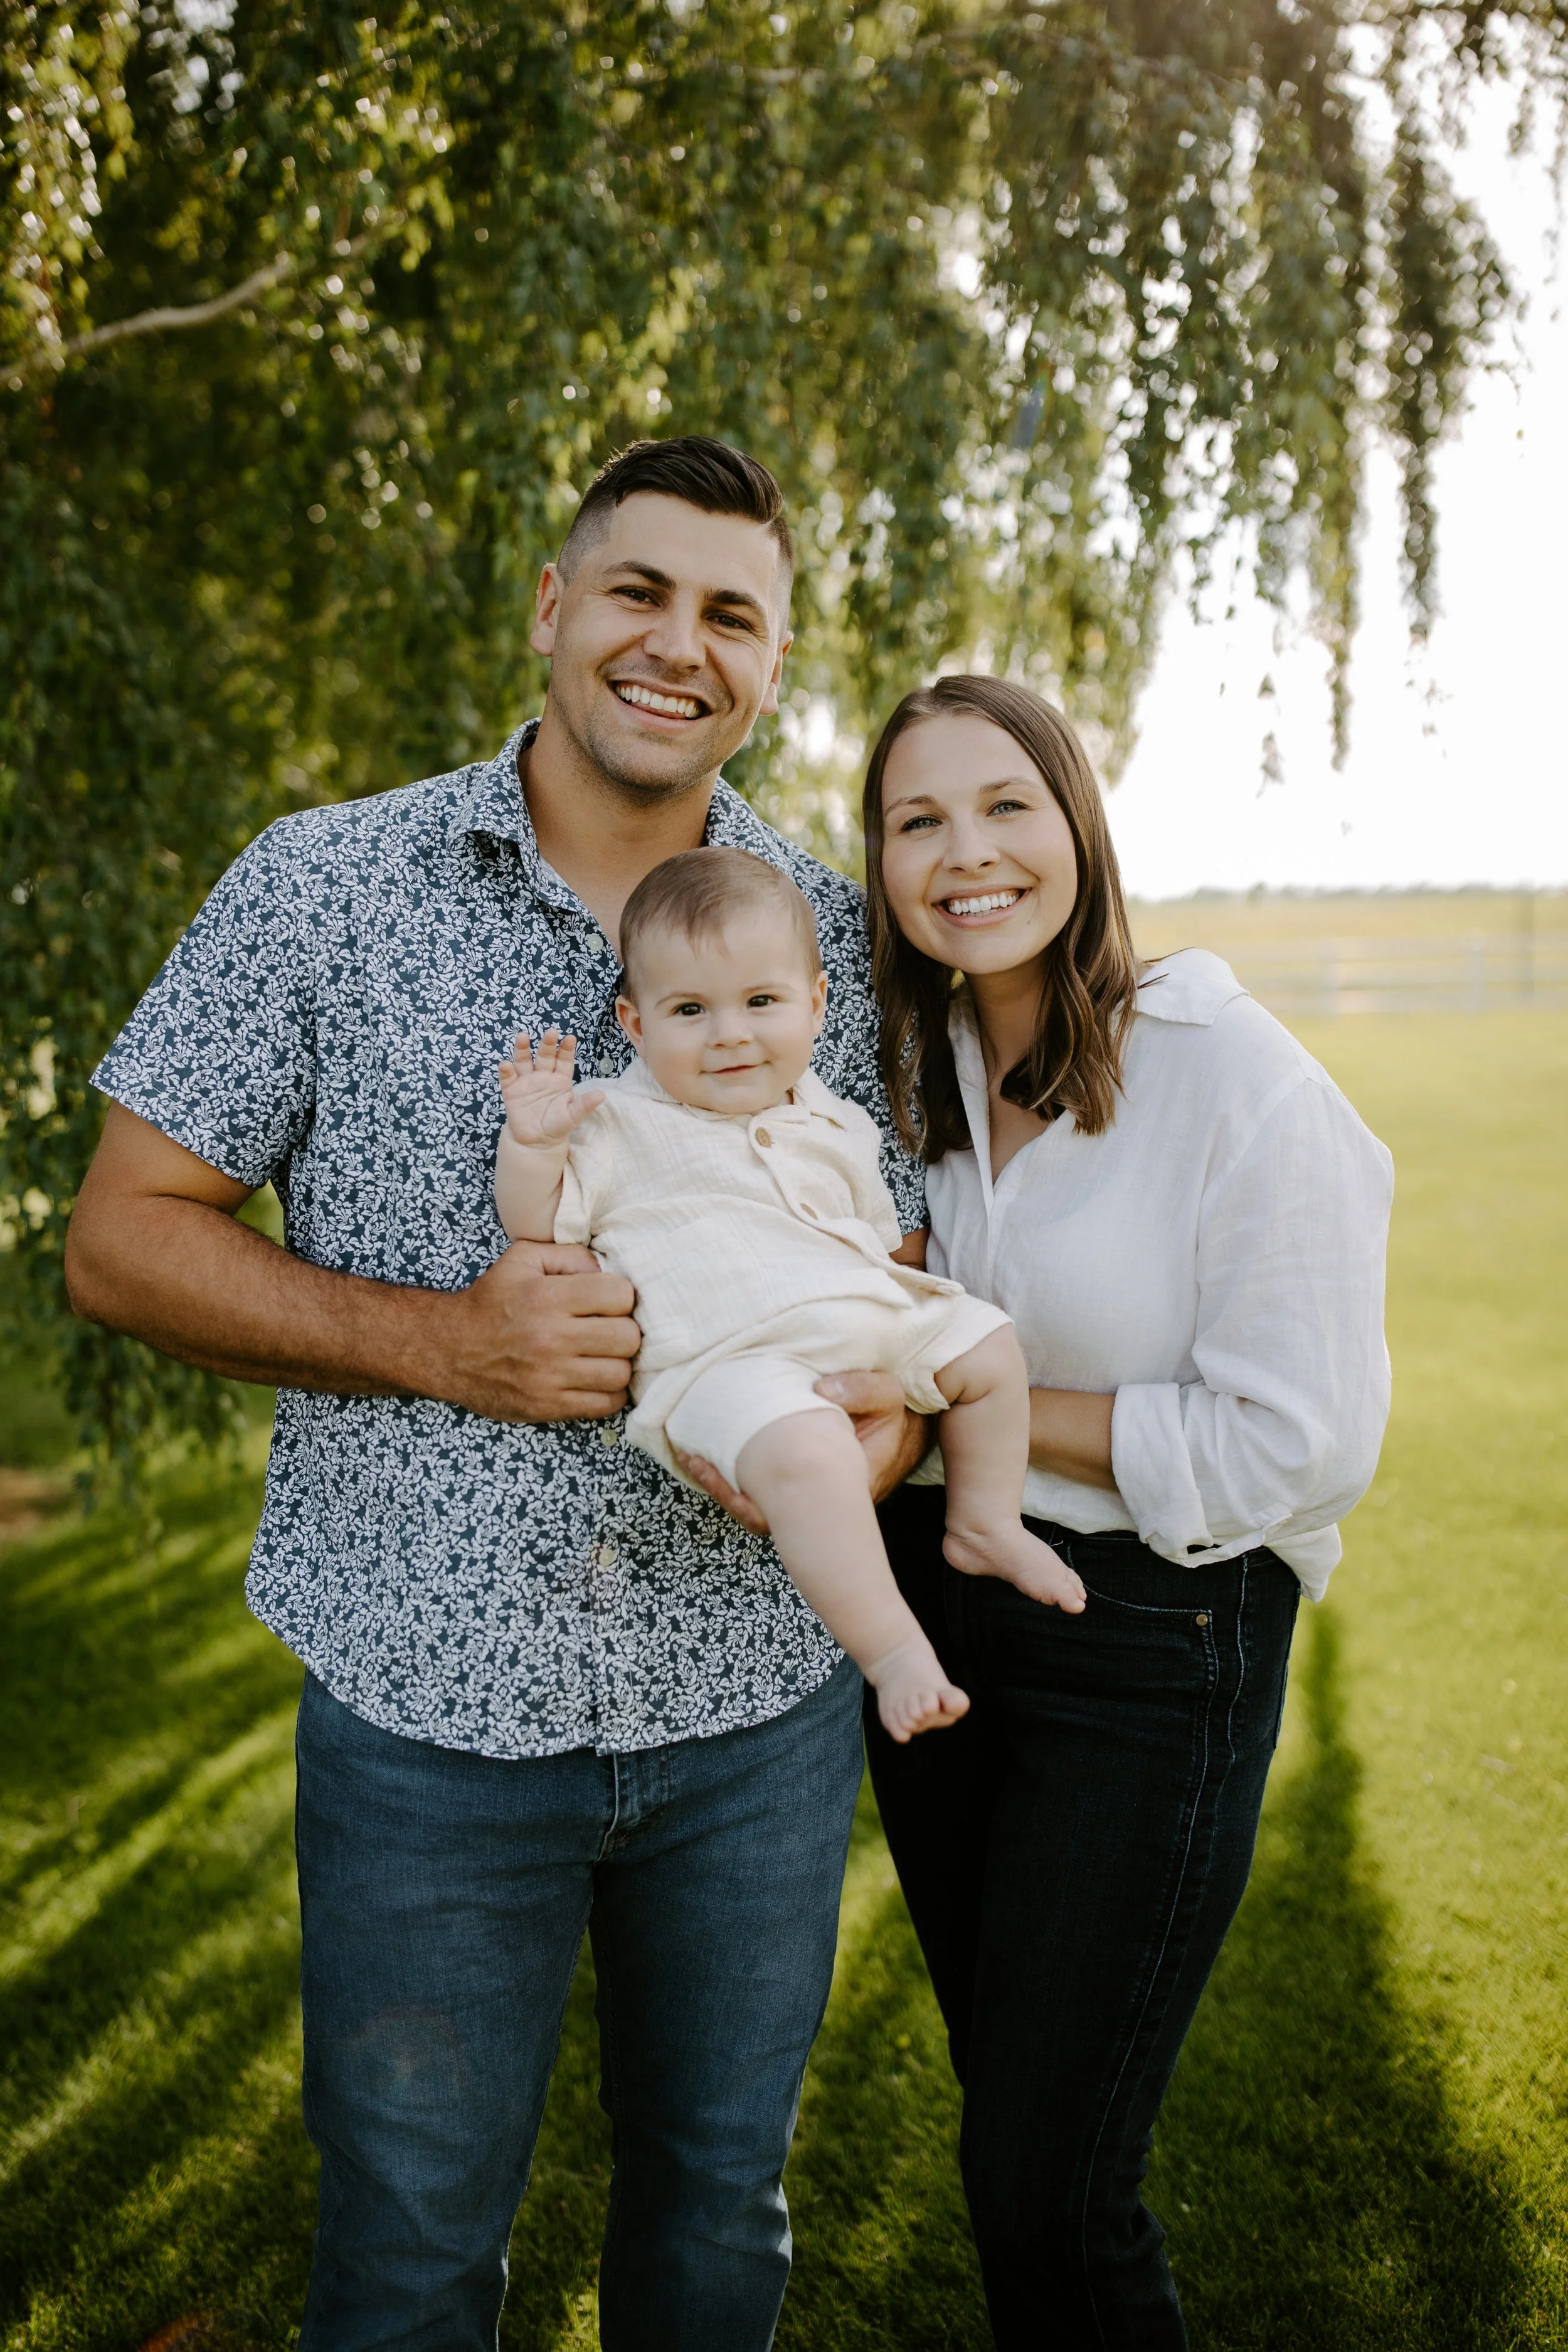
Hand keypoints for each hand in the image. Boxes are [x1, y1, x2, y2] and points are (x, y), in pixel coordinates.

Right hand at [438, 1237, 639, 1422]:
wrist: (448, 1349)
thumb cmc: (491, 1300)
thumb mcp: (523, 1259)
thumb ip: (570, 1255)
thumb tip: (607, 1271)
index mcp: (547, 1297)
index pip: (621, 1295)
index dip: (620, 1296)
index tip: (607, 1301)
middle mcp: (550, 1338)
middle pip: (628, 1337)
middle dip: (624, 1330)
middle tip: (609, 1329)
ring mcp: (550, 1377)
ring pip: (620, 1374)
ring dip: (618, 1363)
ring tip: (603, 1355)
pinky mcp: (547, 1407)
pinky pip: (605, 1405)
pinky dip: (609, 1393)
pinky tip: (595, 1378)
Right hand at [499, 1028, 605, 1146]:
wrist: (536, 1141)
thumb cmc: (557, 1125)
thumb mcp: (572, 1116)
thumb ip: (584, 1105)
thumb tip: (602, 1095)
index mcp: (560, 1079)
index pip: (564, 1061)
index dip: (567, 1050)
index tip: (571, 1038)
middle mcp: (543, 1075)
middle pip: (545, 1056)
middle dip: (548, 1044)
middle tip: (551, 1032)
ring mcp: (526, 1081)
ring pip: (524, 1061)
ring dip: (522, 1049)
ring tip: (522, 1036)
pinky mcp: (512, 1090)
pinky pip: (508, 1078)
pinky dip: (506, 1070)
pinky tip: (505, 1064)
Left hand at [675, 1369, 934, 1531]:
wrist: (906, 1430)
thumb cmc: (894, 1416)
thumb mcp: (889, 1398)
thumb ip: (862, 1390)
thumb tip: (819, 1389)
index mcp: (839, 1487)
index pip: (783, 1510)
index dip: (744, 1502)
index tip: (713, 1467)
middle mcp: (819, 1502)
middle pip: (763, 1514)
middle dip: (726, 1494)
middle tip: (694, 1461)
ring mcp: (808, 1495)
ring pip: (759, 1505)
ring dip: (724, 1485)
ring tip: (692, 1456)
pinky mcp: (799, 1481)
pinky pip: (761, 1489)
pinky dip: (733, 1475)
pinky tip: (710, 1451)